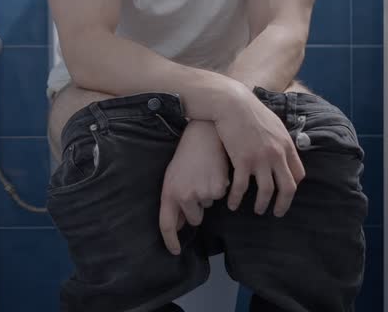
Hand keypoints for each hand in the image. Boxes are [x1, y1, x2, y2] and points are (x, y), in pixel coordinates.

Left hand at [158, 120, 230, 254]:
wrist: (203, 137)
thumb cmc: (186, 158)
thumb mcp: (173, 177)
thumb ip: (174, 201)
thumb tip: (178, 225)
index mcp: (169, 193)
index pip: (166, 224)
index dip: (170, 240)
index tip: (174, 251)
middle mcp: (184, 196)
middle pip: (194, 219)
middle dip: (196, 210)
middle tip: (196, 187)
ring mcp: (202, 193)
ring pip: (208, 207)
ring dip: (208, 196)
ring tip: (204, 175)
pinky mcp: (219, 189)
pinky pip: (220, 198)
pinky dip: (219, 189)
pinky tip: (214, 173)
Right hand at [212, 80, 305, 217]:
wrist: (232, 102)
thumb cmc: (250, 111)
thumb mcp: (274, 123)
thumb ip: (280, 140)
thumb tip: (283, 150)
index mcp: (286, 146)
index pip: (298, 174)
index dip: (292, 186)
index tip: (285, 193)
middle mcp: (277, 155)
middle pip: (287, 187)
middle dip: (283, 204)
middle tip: (277, 213)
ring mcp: (260, 158)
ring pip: (266, 191)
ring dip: (261, 204)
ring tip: (257, 211)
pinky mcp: (242, 160)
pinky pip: (241, 187)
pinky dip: (236, 198)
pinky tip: (232, 204)